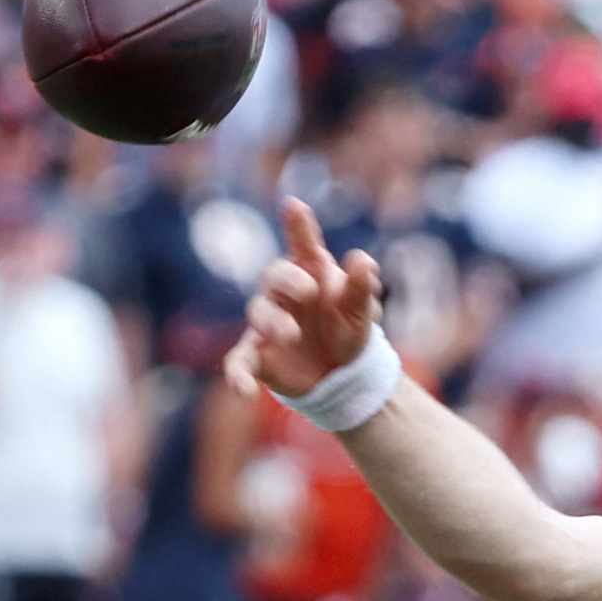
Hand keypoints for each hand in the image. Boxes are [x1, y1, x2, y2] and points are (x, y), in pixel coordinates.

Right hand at [226, 196, 383, 405]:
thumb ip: (362, 286)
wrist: (341, 376)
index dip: (298, 225)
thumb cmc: (347, 331)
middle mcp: (283, 292)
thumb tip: (364, 261)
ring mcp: (267, 322)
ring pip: (258, 313)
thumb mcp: (361, 311)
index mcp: (308, 271)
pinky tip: (244, 392)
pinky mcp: (258, 355)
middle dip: (288, 281)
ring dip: (272, 322)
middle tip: (307, 290)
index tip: (295, 207)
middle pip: (274, 276)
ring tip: (291, 335)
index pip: (302, 243)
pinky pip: (240, 362)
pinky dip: (238, 375)